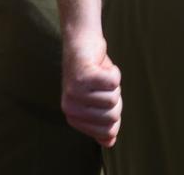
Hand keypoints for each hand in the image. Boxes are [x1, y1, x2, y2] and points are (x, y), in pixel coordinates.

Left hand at [61, 32, 121, 146]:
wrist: (81, 41)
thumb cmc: (93, 74)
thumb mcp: (98, 101)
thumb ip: (102, 122)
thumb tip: (108, 142)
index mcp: (73, 118)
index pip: (108, 132)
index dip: (113, 112)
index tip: (101, 96)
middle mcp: (70, 108)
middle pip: (112, 116)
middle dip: (114, 97)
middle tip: (101, 84)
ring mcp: (74, 92)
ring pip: (114, 98)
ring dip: (113, 83)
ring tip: (99, 73)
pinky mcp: (83, 75)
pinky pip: (113, 81)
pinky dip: (114, 72)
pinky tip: (101, 65)